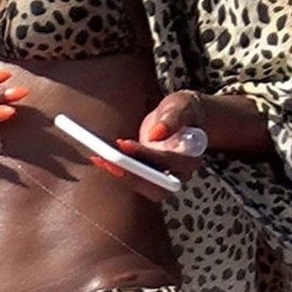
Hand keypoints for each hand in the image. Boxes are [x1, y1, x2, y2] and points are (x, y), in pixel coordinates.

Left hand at [89, 91, 205, 201]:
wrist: (184, 118)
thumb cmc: (185, 111)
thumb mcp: (182, 106)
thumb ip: (173, 117)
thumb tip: (156, 132)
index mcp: (192, 155)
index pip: (169, 160)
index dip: (147, 154)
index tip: (124, 144)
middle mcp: (179, 172)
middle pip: (157, 184)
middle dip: (131, 175)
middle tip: (107, 160)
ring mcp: (164, 176)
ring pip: (144, 186)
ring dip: (121, 175)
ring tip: (100, 160)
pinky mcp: (151, 174)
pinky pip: (135, 179)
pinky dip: (117, 170)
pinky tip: (100, 159)